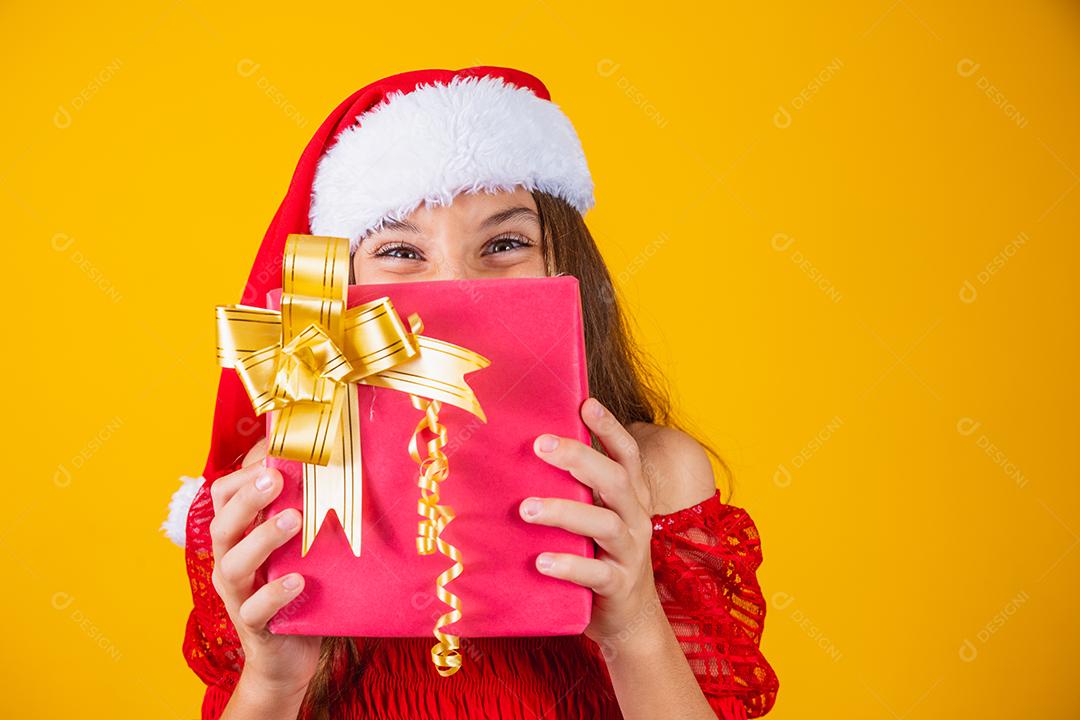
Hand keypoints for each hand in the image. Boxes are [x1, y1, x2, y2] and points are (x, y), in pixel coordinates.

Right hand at [209, 438, 322, 699]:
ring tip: (293, 520)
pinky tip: (297, 580)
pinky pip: (255, 610)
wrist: (290, 656)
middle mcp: (230, 561)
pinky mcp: (254, 626)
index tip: (273, 454)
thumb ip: (300, 509)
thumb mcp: (297, 545)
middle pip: (223, 524)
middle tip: (276, 478)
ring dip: (262, 539)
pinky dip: (273, 593)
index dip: (243, 474)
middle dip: (248, 499)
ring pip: (233, 565)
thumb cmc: (298, 586)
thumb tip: (325, 461)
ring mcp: (238, 595)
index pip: (223, 496)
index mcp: (237, 536)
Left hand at [520, 397, 662, 647]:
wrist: (628, 618)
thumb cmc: (600, 555)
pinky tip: (541, 561)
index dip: (610, 428)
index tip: (586, 404)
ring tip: (527, 508)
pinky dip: (569, 566)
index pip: (627, 455)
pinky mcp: (619, 586)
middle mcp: (636, 518)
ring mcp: (630, 553)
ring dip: (565, 512)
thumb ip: (577, 489)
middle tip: (540, 444)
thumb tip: (528, 451)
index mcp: (631, 497)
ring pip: (604, 524)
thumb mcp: (595, 516)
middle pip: (616, 480)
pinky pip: (596, 574)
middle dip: (579, 458)